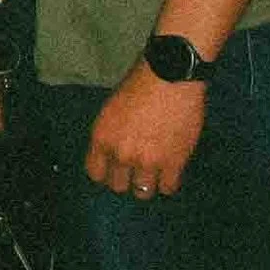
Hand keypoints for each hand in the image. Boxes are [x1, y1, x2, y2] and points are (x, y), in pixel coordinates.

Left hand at [86, 62, 206, 199]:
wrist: (169, 77)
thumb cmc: (139, 85)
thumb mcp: (111, 110)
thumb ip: (110, 135)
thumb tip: (114, 153)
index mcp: (101, 138)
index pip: (95, 173)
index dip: (105, 174)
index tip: (114, 171)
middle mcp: (121, 154)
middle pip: (118, 186)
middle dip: (126, 180)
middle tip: (135, 171)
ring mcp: (148, 161)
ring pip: (143, 192)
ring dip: (147, 184)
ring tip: (153, 173)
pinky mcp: (174, 162)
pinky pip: (168, 187)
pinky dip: (168, 182)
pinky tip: (169, 172)